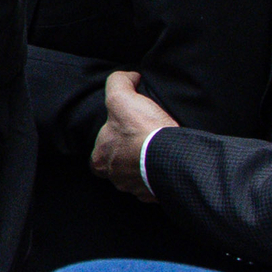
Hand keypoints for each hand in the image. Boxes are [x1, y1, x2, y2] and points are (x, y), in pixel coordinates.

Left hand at [91, 70, 173, 200]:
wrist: (172, 156)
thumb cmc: (141, 130)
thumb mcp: (121, 97)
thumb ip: (118, 82)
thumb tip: (129, 76)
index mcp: (100, 161)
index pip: (99, 152)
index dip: (110, 139)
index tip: (124, 131)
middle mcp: (116, 179)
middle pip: (119, 165)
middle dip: (130, 154)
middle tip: (144, 140)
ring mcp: (138, 190)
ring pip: (139, 176)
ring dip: (146, 164)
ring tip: (159, 149)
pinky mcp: (159, 194)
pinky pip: (157, 185)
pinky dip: (162, 174)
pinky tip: (170, 160)